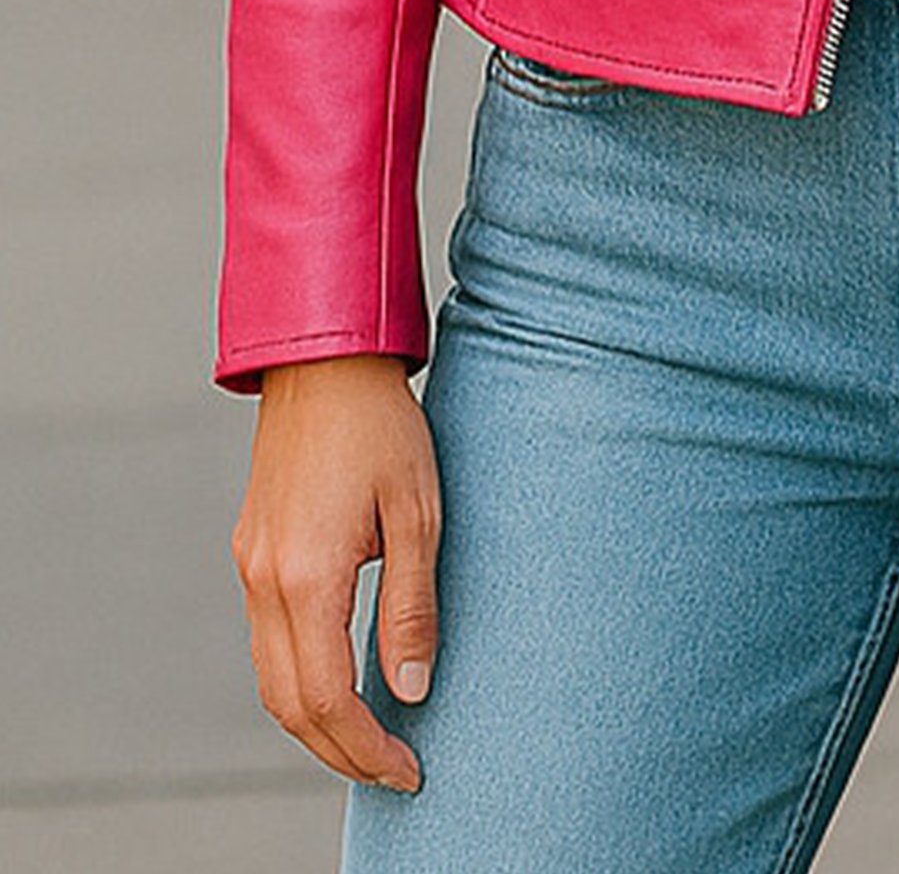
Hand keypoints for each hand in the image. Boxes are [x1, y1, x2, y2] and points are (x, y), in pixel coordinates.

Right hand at [231, 353, 440, 793]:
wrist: (323, 358)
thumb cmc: (381, 425)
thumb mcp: (418, 513)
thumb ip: (411, 606)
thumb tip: (409, 688)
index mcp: (306, 577)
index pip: (327, 700)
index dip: (368, 747)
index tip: (410, 769)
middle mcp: (265, 580)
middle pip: (289, 705)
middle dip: (340, 750)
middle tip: (393, 769)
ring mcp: (250, 565)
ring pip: (271, 678)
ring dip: (316, 720)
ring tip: (372, 737)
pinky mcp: (251, 549)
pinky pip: (267, 639)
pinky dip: (299, 677)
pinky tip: (340, 677)